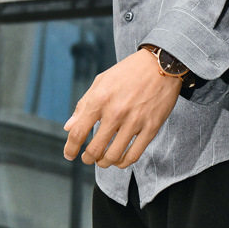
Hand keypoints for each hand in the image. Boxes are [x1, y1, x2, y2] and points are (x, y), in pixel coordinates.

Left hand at [63, 49, 182, 168]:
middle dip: (87, 158)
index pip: (78, 132)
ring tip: (102, 161)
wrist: (160, 64)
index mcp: (100, 99)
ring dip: (104, 163)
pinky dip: (123, 162)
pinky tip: (119, 161)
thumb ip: (83, 105)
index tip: (69, 155)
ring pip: (114, 156)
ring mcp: (135, 121)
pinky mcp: (151, 128)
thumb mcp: (101, 82)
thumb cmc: (127, 73)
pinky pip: (134, 154)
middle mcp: (116, 112)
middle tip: (87, 159)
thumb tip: (68, 127)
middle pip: (95, 149)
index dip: (70, 148)